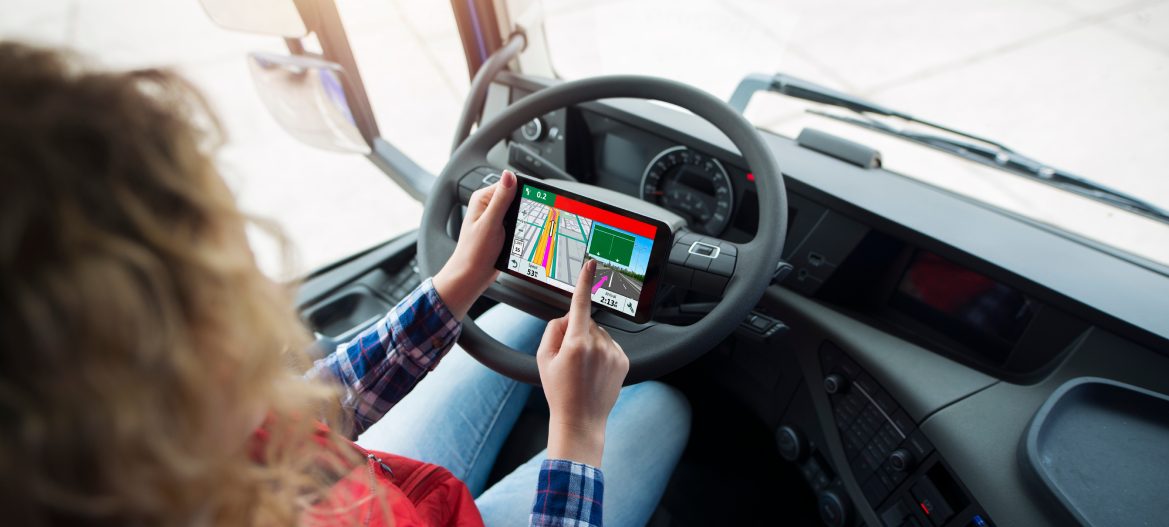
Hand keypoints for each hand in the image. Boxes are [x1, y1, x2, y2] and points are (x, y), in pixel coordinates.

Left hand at [433, 170, 516, 318]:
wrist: (472, 276)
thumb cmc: (474, 252)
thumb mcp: (490, 223)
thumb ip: (501, 199)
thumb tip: (509, 175)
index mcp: (482, 198)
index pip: (508, 184)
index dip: (522, 191)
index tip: (531, 203)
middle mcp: (488, 206)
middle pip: (515, 197)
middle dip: (523, 207)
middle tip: (523, 221)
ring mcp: (495, 218)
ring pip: (518, 211)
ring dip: (523, 219)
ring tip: (519, 231)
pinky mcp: (501, 229)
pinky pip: (516, 222)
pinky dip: (521, 228)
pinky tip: (520, 236)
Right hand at [538, 259, 629, 466]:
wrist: (580, 420)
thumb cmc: (559, 391)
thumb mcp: (542, 359)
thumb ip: (553, 330)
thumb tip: (567, 317)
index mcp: (576, 343)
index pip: (581, 304)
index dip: (585, 281)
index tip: (592, 264)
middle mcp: (598, 345)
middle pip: (586, 323)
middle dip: (576, 332)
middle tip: (568, 358)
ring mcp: (613, 353)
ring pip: (599, 334)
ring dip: (590, 343)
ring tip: (582, 369)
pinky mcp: (624, 361)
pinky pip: (610, 346)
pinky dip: (602, 353)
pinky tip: (594, 372)